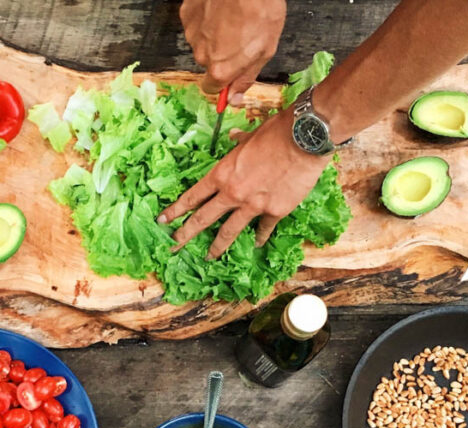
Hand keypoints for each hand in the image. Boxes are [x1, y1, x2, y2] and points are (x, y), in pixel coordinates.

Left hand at [158, 107, 328, 258]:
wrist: (304, 139)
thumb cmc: (276, 132)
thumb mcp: (250, 135)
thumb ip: (238, 143)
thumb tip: (233, 138)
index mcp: (222, 174)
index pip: (193, 196)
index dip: (176, 210)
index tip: (163, 220)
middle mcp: (233, 193)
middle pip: (203, 219)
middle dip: (186, 234)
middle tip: (174, 246)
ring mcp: (253, 205)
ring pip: (229, 231)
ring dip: (217, 246)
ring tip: (209, 257)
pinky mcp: (275, 211)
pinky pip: (263, 229)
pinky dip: (260, 237)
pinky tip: (255, 243)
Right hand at [179, 0, 285, 103]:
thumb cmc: (260, 9)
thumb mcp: (264, 50)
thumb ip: (246, 77)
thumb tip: (235, 98)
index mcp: (220, 68)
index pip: (211, 88)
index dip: (223, 82)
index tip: (231, 75)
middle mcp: (201, 54)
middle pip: (209, 63)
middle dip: (221, 55)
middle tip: (240, 37)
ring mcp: (192, 33)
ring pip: (202, 42)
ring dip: (214, 35)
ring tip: (233, 19)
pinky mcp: (187, 14)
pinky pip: (196, 24)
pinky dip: (207, 19)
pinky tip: (221, 9)